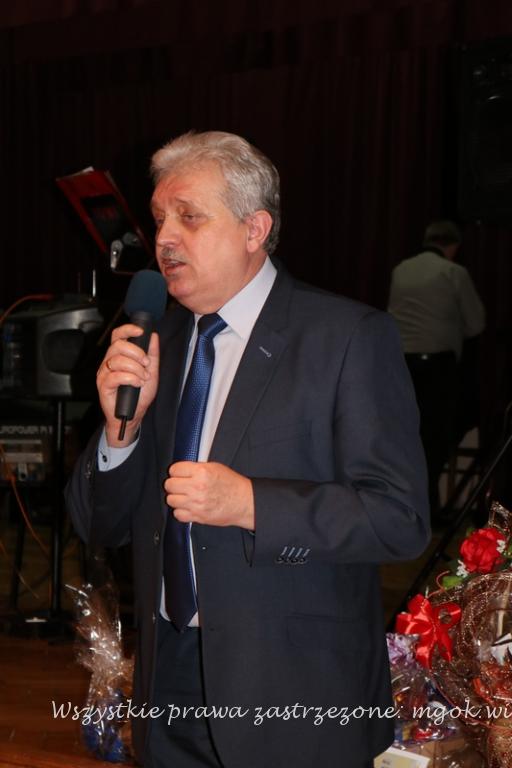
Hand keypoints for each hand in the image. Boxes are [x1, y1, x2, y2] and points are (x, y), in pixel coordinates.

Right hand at [96, 324, 159, 446]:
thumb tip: (153, 336)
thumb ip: (152, 354)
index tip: (140, 331)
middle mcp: (109, 362)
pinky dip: (130, 378)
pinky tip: (137, 384)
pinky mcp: (103, 386)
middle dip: (136, 353)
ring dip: (135, 368)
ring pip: (117, 360)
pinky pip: (115, 376)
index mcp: (119, 356)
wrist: (134, 414)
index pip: (118, 335)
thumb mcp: (151, 371)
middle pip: (117, 345)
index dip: (127, 329)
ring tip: (143, 378)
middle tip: (146, 364)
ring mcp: (104, 373)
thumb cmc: (140, 394)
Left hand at [164, 461, 254, 529]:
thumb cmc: (232, 484)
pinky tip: (187, 507)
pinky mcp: (197, 516)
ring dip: (176, 498)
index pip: (174, 469)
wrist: (244, 502)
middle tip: (181, 485)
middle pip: (169, 485)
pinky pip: (177, 514)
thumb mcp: (215, 467)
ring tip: (184, 496)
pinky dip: (180, 511)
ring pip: (171, 500)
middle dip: (174, 484)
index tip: (179, 474)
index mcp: (201, 472)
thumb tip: (182, 470)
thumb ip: (196, 468)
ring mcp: (196, 503)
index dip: (176, 471)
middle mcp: (197, 487)